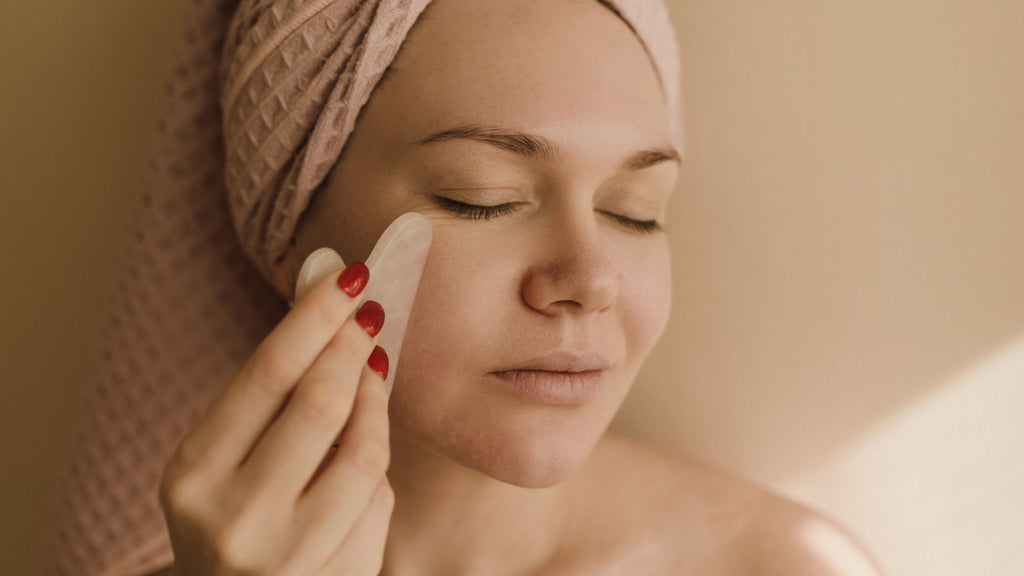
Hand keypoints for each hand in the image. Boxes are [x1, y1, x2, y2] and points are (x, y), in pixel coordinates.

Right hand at [158, 262, 392, 575]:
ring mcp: (285, 556)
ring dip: (377, 405)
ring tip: (372, 379)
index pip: (267, 372)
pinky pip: (378, 502)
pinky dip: (377, 469)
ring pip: (364, 454)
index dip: (317, 315)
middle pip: (320, 404)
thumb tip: (331, 289)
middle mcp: (232, 518)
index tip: (352, 276)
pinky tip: (363, 456)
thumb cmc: (235, 515)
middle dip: (353, 349)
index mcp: (192, 474)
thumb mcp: (225, 459)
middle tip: (370, 317)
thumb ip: (271, 391)